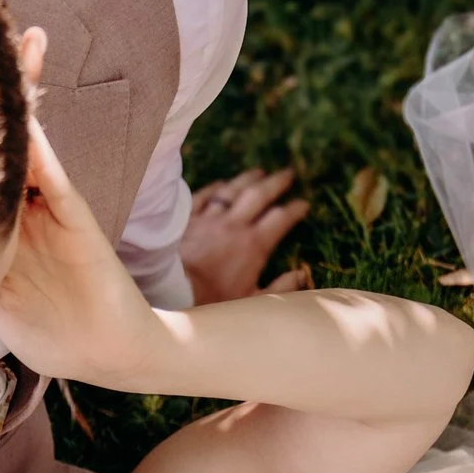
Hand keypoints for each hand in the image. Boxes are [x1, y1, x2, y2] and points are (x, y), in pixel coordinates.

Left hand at [0, 116, 166, 387]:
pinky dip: (39, 153)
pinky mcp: (77, 222)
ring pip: (27, 151)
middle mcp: (21, 211)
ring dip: (19, 101)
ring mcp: (49, 212)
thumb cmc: (49, 332)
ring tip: (11, 53)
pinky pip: (54, 182)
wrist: (107, 355)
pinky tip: (24, 122)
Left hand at [180, 168, 311, 302]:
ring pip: (232, 191)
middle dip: (276, 183)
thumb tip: (302, 276)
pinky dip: (214, 188)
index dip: (295, 210)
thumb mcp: (253, 301)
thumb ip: (280, 287)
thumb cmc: (211, 301)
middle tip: (288, 173)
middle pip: (259, 195)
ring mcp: (209, 219)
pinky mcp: (187, 220)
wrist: (170, 291)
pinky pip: (203, 197)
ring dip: (247, 179)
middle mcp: (234, 225)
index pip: (281, 219)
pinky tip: (220, 184)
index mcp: (254, 244)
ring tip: (259, 171)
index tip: (304, 204)